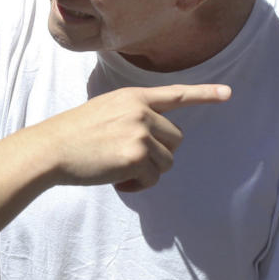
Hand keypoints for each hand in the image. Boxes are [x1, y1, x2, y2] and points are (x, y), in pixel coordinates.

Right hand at [37, 84, 230, 190]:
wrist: (50, 148)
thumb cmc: (72, 135)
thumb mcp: (104, 111)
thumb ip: (132, 117)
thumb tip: (154, 143)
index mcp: (133, 97)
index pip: (175, 94)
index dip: (204, 94)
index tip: (228, 94)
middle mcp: (141, 111)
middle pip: (176, 139)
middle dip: (159, 154)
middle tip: (129, 160)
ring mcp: (140, 133)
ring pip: (167, 161)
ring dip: (147, 171)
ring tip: (118, 169)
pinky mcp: (136, 156)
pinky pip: (152, 179)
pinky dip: (137, 185)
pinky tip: (116, 181)